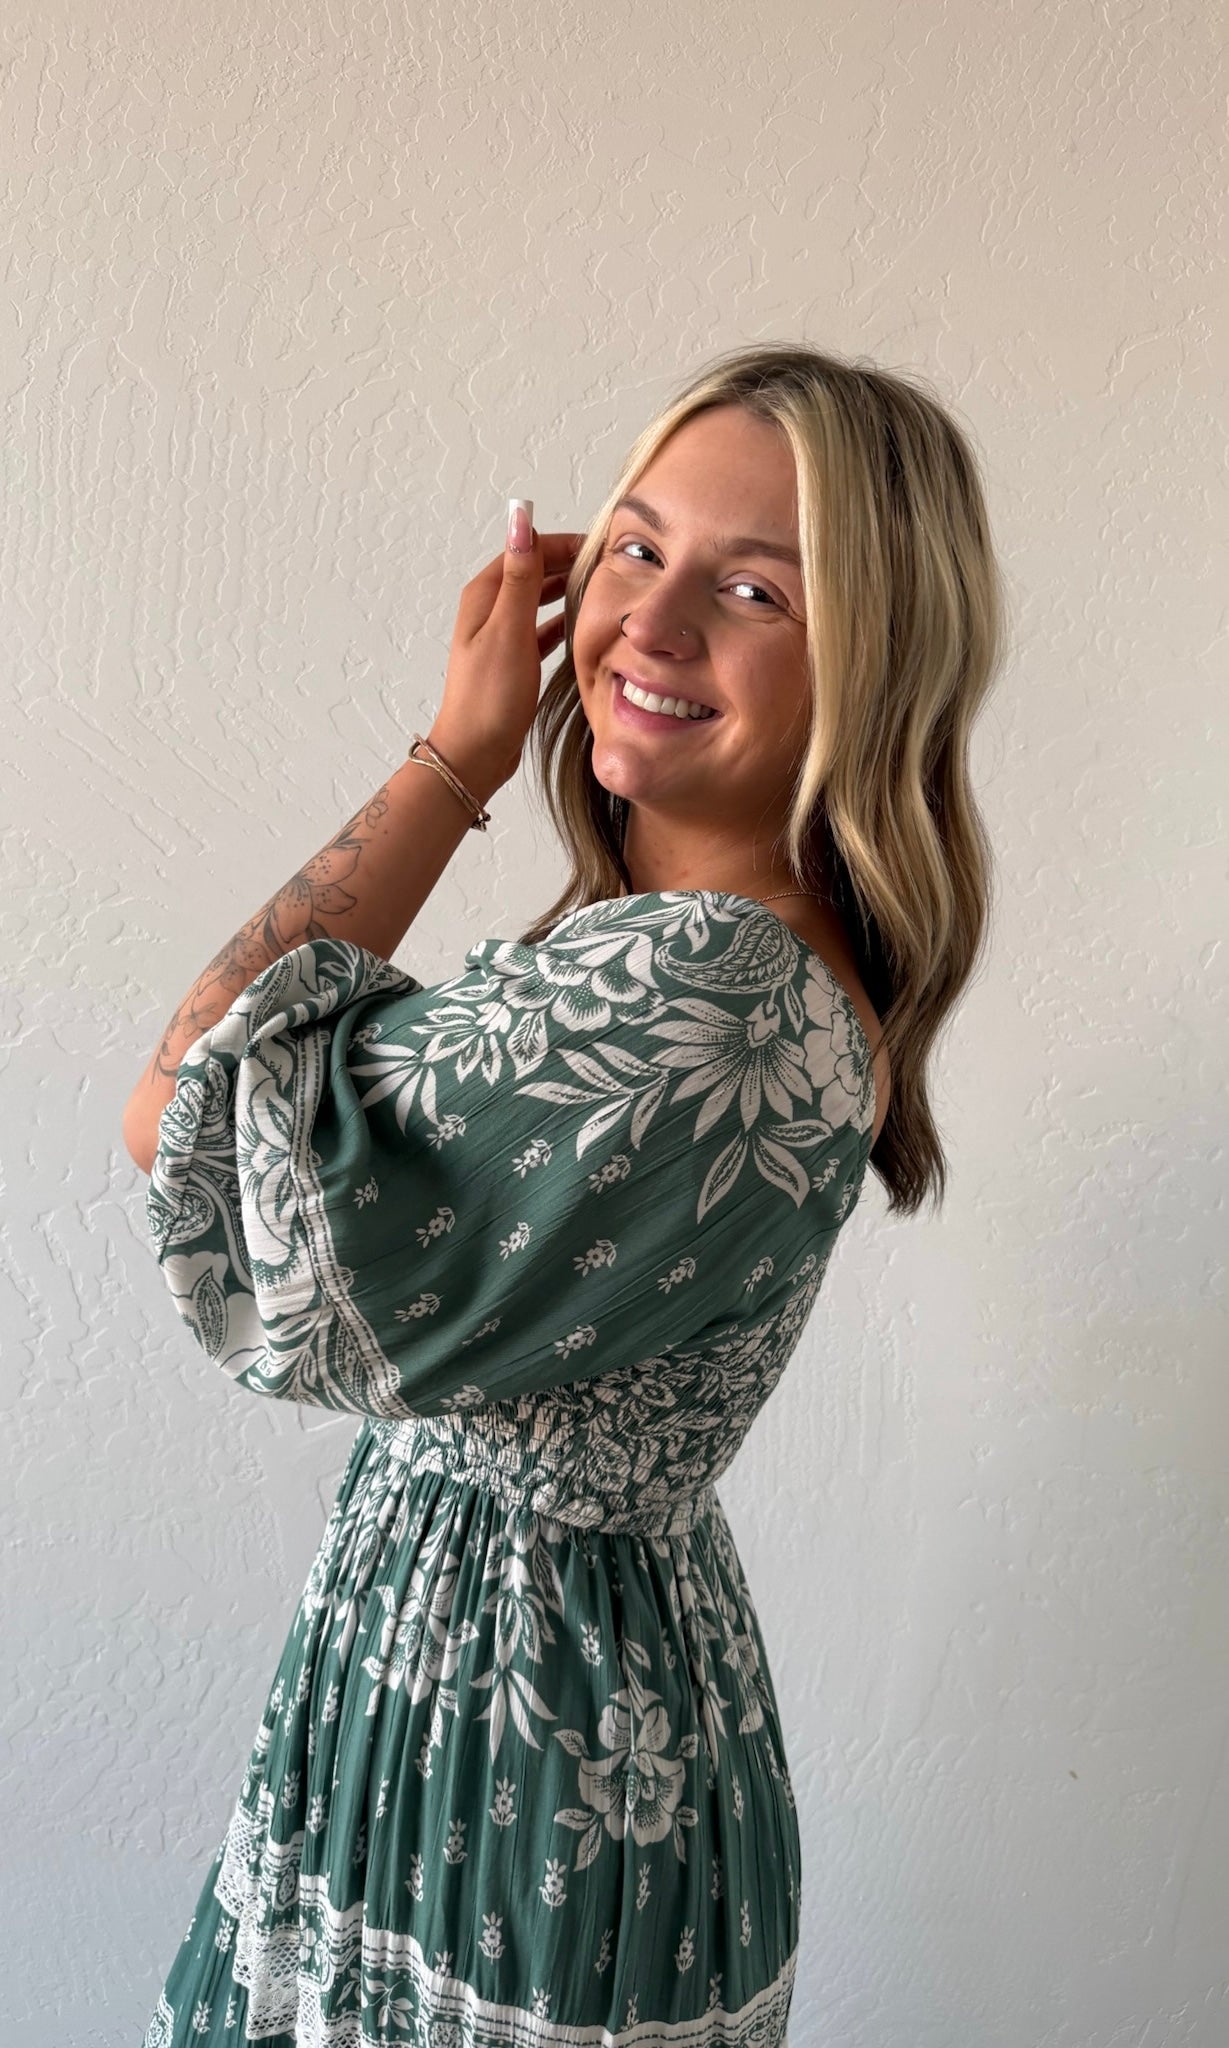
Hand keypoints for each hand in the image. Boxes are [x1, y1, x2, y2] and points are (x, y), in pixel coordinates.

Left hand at [427, 507, 585, 797]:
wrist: (476, 753)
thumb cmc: (490, 696)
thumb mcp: (509, 630)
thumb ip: (521, 577)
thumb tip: (521, 521)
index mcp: (485, 595)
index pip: (527, 550)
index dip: (561, 542)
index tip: (600, 543)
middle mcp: (490, 611)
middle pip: (533, 572)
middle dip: (567, 563)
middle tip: (609, 565)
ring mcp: (501, 637)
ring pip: (538, 601)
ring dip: (564, 590)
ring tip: (601, 588)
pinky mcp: (513, 662)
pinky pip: (540, 630)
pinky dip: (559, 622)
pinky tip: (580, 624)